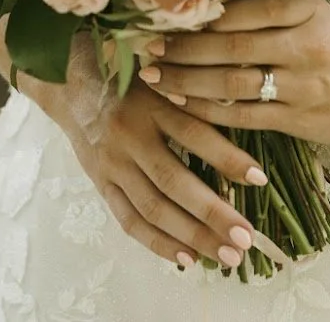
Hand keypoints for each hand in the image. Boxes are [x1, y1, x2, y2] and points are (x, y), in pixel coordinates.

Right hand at [31, 35, 266, 269]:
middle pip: (174, 181)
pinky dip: (158, 242)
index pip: (193, 133)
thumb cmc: (127, 72)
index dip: (227, 157)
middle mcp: (129, 135)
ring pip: (153, 208)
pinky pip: (130, 220)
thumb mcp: (160, 71)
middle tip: (247, 239)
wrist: (70, 82)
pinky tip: (188, 259)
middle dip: (213, 214)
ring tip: (228, 256)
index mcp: (149, 101)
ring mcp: (113, 164)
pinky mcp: (101, 184)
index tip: (260, 179)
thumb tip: (239, 107)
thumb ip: (191, 89)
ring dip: (192, 236)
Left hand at [136, 0, 329, 147]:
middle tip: (147, 48)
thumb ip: (268, 9)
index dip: (197, 16)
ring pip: (233, 82)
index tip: (164, 15)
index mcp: (305, 8)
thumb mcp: (317, 11)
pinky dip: (212, 111)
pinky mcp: (302, 119)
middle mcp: (302, 43)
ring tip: (155, 78)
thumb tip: (213, 2)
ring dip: (188, 80)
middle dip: (182, 48)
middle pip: (229, 45)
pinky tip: (186, 106)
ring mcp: (302, 85)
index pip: (240, 10)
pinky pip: (247, 116)